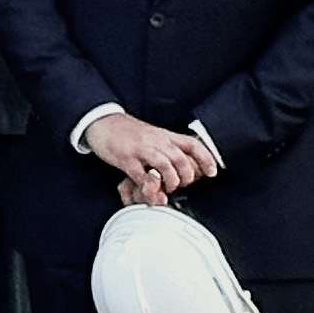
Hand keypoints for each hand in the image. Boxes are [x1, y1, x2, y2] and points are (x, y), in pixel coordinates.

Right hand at [86, 112, 217, 205]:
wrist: (101, 121)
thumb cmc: (126, 131)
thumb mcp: (151, 135)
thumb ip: (165, 149)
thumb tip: (178, 167)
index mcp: (164, 135)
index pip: (192, 144)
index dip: (206, 159)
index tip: (212, 172)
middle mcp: (156, 141)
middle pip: (182, 158)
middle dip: (186, 176)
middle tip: (182, 185)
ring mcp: (141, 149)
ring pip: (166, 166)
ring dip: (171, 181)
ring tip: (168, 188)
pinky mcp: (126, 158)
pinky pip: (142, 175)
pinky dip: (150, 187)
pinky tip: (151, 191)